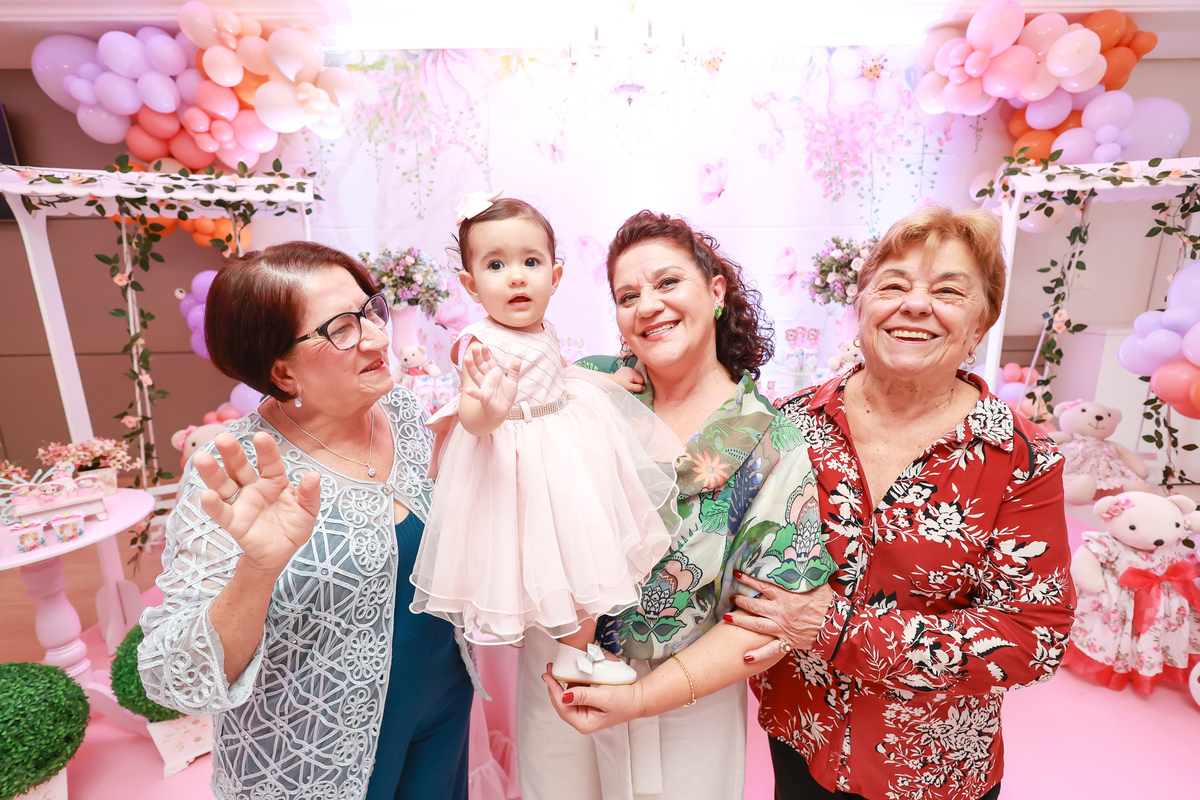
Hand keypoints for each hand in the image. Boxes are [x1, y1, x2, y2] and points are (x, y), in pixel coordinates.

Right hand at [193, 431, 321, 577]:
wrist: (281, 554)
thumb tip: (315, 475)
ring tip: (201, 458)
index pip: (269, 461)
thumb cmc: (294, 527)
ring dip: (212, 472)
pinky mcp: (234, 522)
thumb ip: (310, 493)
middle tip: (222, 437)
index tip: (261, 436)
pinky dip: (213, 504)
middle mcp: (254, 487)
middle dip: (232, 453)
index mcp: (274, 480)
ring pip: (224, 484)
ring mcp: (242, 503)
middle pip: (240, 467)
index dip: (265, 449)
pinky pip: (221, 512)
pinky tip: (206, 495)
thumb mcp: (307, 510)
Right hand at [462, 342, 520, 416]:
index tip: (484, 345)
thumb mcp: (513, 381)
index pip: (488, 361)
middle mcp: (487, 378)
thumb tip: (518, 359)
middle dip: (477, 356)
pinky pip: (477, 394)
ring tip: (466, 358)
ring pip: (476, 375)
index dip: (486, 353)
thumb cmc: (506, 395)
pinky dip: (472, 393)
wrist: (503, 409)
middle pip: (480, 365)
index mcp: (494, 373)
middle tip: (474, 347)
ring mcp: (484, 387)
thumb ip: (514, 370)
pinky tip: (467, 390)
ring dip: (471, 367)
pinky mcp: (484, 397)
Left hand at [540, 665, 644, 733]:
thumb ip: (583, 696)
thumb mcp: (604, 697)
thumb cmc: (625, 701)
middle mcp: (583, 720)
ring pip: (567, 699)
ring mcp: (586, 713)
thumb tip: (564, 696)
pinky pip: (575, 695)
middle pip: (561, 704)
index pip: (562, 707)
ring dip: (561, 685)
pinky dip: (571, 685)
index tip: (548, 677)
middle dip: (554, 687)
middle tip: (549, 671)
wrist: (639, 699)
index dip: (553, 691)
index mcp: (584, 723)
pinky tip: (569, 676)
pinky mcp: (589, 705)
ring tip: (556, 671)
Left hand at [608, 366, 644, 392]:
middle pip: (638, 378)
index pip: (642, 380)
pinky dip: (628, 377)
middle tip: (628, 385)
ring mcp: (627, 368)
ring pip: (634, 376)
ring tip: (625, 382)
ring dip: (632, 380)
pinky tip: (624, 379)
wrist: (610, 381)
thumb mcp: (629, 388)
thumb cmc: (619, 384)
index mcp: (633, 373)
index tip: (632, 387)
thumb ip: (638, 388)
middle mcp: (631, 369)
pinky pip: (630, 374)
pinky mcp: (624, 369)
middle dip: (635, 382)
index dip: (638, 385)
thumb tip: (644, 388)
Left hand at [725, 572, 835, 663]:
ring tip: (727, 618)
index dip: (749, 580)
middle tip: (731, 597)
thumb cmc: (828, 604)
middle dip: (741, 601)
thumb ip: (805, 573)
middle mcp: (780, 612)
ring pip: (756, 625)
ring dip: (740, 621)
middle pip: (755, 606)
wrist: (837, 626)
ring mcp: (782, 628)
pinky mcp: (787, 642)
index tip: (738, 575)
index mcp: (786, 597)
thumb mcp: (817, 584)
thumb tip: (802, 558)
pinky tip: (745, 657)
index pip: (763, 586)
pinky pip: (770, 650)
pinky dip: (758, 655)